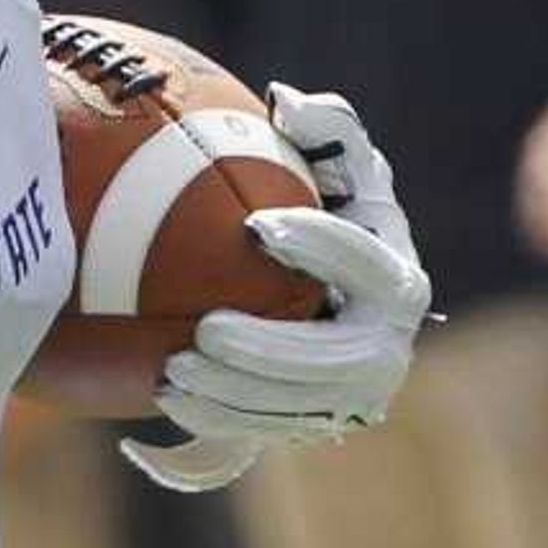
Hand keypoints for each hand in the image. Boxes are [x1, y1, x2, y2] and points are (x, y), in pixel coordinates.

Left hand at [124, 83, 433, 493]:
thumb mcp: (336, 166)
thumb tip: (287, 101)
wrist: (314, 293)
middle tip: (207, 332)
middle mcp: (381, 349)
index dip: (321, 247)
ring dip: (233, 402)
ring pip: (293, 416)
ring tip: (170, 374)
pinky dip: (203, 441)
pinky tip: (151, 426)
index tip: (257, 226)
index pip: (370, 266)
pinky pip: (251, 447)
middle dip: (275, 354)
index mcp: (396, 282)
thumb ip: (328, 128)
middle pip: (339, 364)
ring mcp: (342, 399)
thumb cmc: (325, 211)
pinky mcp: (294, 429)